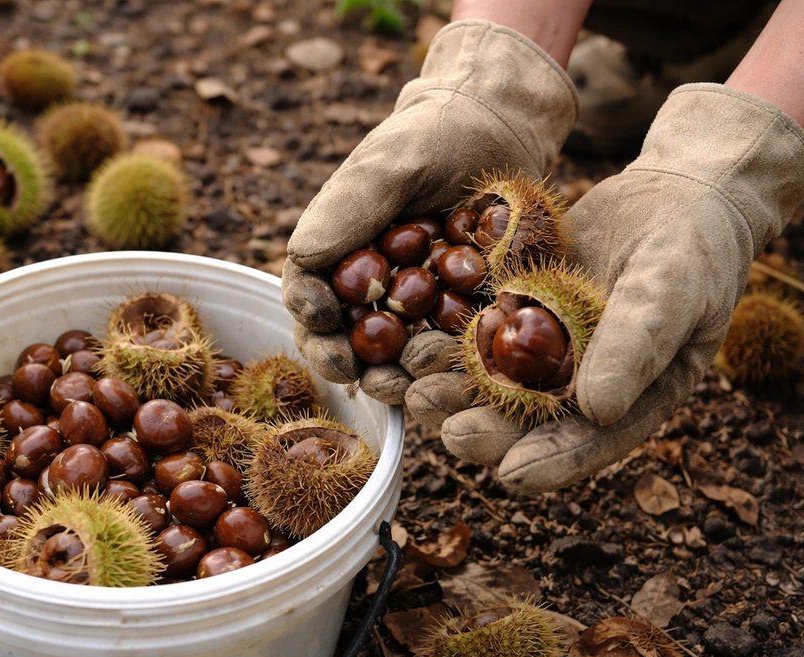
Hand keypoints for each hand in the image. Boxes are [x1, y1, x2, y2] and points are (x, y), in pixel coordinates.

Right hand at [283, 19, 577, 403]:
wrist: (503, 130)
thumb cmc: (434, 136)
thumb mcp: (389, 163)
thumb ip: (348, 207)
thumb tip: (301, 256)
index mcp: (339, 252)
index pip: (308, 292)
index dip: (308, 313)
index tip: (318, 319)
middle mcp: (371, 286)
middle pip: (343, 336)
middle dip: (342, 359)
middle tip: (351, 370)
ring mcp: (416, 307)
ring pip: (393, 354)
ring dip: (391, 375)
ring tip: (401, 380)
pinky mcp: (460, 317)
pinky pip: (447, 350)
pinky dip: (445, 366)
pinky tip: (449, 371)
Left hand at [407, 84, 803, 491]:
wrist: (670, 199)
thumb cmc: (691, 253)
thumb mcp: (672, 292)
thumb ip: (638, 344)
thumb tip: (599, 408)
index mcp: (623, 402)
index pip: (585, 444)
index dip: (549, 461)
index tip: (511, 474)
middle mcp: (571, 387)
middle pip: (522, 420)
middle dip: (484, 430)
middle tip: (450, 433)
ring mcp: (535, 350)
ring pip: (484, 381)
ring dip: (448, 390)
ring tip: (411, 392)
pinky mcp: (507, 312)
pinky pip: (468, 331)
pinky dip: (437, 340)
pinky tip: (405, 343)